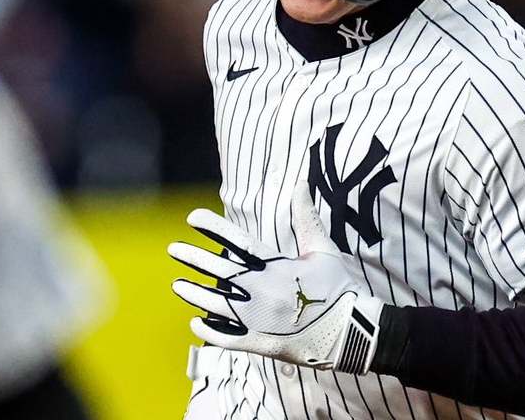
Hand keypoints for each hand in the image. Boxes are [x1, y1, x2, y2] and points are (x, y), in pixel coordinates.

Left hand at [168, 184, 382, 373]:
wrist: (351, 332)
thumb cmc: (337, 287)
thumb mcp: (322, 248)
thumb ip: (306, 216)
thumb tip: (300, 182)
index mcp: (277, 266)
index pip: (237, 241)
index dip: (213, 228)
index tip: (192, 218)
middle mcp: (263, 290)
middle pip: (219, 271)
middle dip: (193, 258)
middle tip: (173, 249)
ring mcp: (259, 318)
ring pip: (216, 304)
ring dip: (194, 293)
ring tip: (177, 285)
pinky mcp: (261, 342)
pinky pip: (226, 337)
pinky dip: (209, 330)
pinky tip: (196, 322)